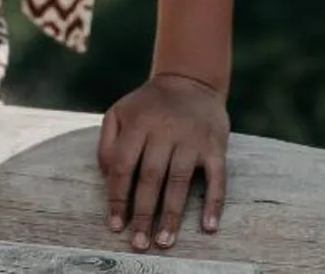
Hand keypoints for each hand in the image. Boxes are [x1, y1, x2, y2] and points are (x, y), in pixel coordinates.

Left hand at [100, 72, 228, 250]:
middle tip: (139, 243)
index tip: (115, 225)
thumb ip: (108, 143)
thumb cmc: (149, 105)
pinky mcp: (215, 147)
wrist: (190, 81)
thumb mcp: (120, 112)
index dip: (118, 197)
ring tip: (165, 241)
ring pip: (179, 182)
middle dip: (143, 214)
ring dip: (172, 215)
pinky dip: (213, 203)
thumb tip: (107, 178)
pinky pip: (216, 178)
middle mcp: (165, 131)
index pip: (123, 166)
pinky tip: (208, 226)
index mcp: (138, 123)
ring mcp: (192, 139)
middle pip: (150, 178)